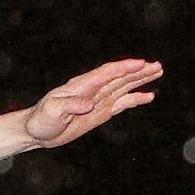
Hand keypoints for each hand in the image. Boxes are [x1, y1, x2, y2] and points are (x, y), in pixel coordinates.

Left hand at [20, 58, 163, 151]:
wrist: (37, 130)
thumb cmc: (41, 119)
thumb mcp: (52, 112)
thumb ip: (70, 105)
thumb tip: (88, 104)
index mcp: (82, 85)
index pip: (106, 73)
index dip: (124, 68)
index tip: (140, 63)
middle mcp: (93, 89)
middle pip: (119, 76)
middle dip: (138, 70)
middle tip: (157, 66)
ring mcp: (98, 99)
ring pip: (123, 86)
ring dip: (140, 79)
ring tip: (157, 72)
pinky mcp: (101, 111)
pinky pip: (121, 102)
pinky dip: (135, 98)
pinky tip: (148, 96)